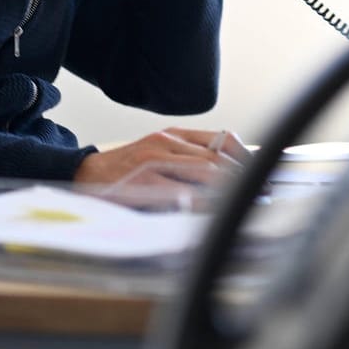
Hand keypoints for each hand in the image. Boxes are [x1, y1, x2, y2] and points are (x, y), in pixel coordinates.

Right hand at [74, 128, 249, 209]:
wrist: (84, 175)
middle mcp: (166, 141)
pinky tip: (213, 213)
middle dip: (243, 180)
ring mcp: (154, 159)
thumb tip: (232, 178)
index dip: (247, 159)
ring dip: (229, 192)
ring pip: (204, 172)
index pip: (223, 140)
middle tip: (261, 197)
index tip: (263, 177)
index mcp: (174, 134)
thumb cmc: (127, 171)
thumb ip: (191, 160)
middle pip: (218, 158)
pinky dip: (202, 203)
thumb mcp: (160, 155)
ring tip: (243, 206)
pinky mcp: (143, 180)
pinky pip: (181, 192)